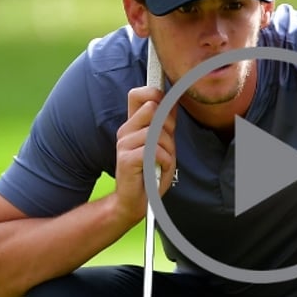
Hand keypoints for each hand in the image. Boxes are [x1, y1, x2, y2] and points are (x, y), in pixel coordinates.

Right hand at [114, 86, 175, 224]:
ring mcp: (123, 144)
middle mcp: (126, 131)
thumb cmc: (150, 174)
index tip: (166, 104)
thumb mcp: (163, 145)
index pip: (138, 94)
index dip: (155, 94)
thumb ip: (165, 125)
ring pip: (157, 132)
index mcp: (133, 125)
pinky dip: (163, 162)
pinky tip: (157, 170)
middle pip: (153, 109)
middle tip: (165, 147)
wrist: (135, 202)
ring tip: (161, 163)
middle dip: (168, 127)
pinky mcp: (126, 158)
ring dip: (167, 150)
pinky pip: (155, 151)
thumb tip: (172, 101)